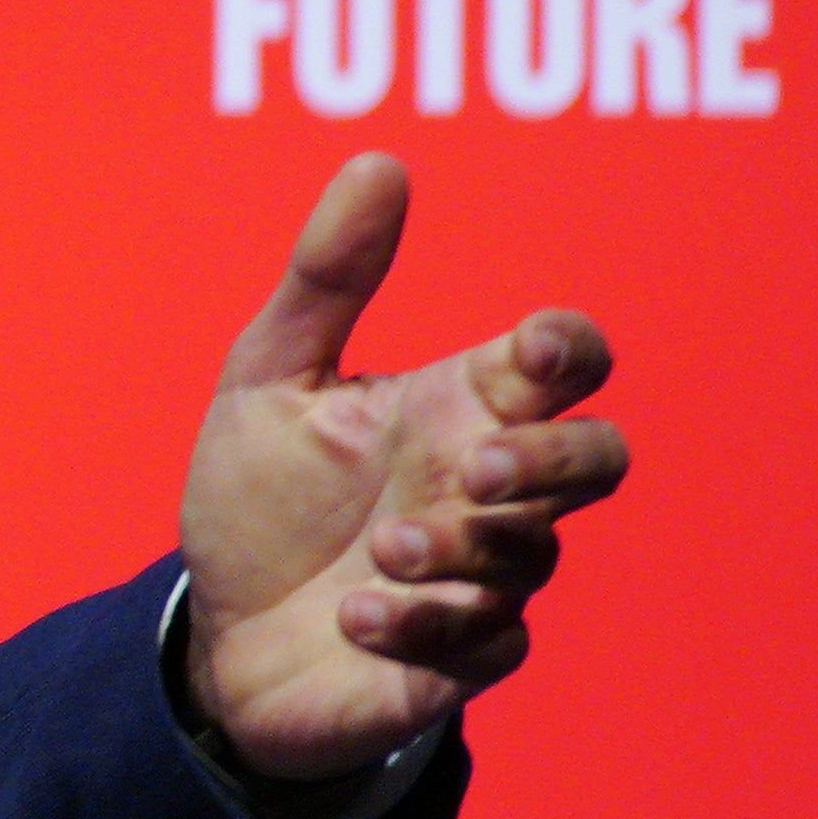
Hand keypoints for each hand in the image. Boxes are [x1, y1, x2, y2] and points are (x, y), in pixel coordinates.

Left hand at [178, 154, 627, 779]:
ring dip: (458, 548)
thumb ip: (326, 278)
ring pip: (536, 553)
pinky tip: (355, 615)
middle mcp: (488, 488)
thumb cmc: (258, 498)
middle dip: (555, 458)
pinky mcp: (463, 656)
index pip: (570, 363)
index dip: (576, 348)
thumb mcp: (269, 376)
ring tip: (379, 550)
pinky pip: (491, 641)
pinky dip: (424, 624)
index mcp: (460, 407)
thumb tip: (380, 162)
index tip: (534, 347)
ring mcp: (485, 575)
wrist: (216, 631)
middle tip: (470, 468)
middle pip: (601, 458)